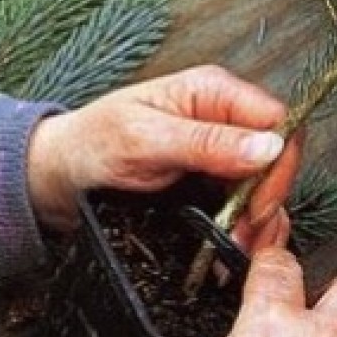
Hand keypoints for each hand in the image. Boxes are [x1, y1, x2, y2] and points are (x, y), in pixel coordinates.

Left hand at [27, 65, 300, 250]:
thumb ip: (203, 143)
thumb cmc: (90, 143)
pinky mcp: (206, 181)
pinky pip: (238, 202)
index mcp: (210, 92)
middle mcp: (220, 118)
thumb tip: (266, 147)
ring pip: (261, 184)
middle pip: (275, 156)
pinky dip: (238, 224)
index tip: (255, 204)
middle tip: (244, 233)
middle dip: (265, 198)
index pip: (274, 120)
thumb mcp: (142, 139)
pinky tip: (228, 243)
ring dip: (253, 218)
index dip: (275, 164)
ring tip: (235, 244)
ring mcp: (215, 151)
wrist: (61, 173)